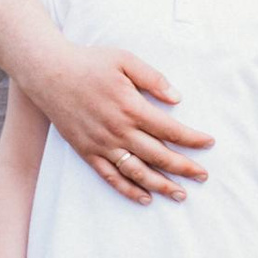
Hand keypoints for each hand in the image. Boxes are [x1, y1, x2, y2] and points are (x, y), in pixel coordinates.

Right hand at [35, 41, 212, 203]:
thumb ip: (152, 78)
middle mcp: (118, 130)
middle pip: (159, 155)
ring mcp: (102, 144)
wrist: (49, 74)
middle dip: (184, 167)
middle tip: (203, 176)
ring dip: (161, 185)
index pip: (170, 130)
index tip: (208, 143)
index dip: (192, 139)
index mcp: (131, 107)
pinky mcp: (87, 152)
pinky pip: (111, 177)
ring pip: (137, 172)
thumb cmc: (89, 63)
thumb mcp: (124, 59)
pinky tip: (145, 198)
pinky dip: (129, 190)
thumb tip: (177, 98)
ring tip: (180, 194)